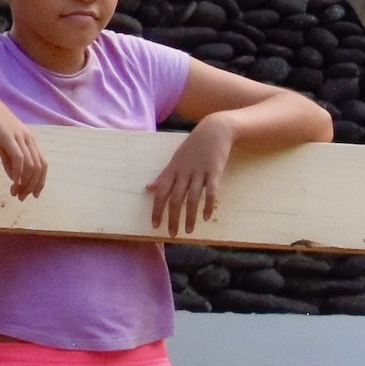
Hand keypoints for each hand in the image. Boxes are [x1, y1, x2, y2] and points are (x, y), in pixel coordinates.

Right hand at [0, 92, 46, 198]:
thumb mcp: (2, 145)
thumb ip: (9, 161)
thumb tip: (14, 178)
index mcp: (30, 141)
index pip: (42, 164)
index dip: (40, 181)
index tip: (32, 194)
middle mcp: (29, 139)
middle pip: (39, 167)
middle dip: (32, 185)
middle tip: (22, 198)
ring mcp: (20, 137)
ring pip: (30, 165)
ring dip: (24, 182)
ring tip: (15, 193)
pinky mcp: (10, 137)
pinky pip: (19, 158)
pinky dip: (19, 172)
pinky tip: (14, 182)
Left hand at [148, 116, 232, 236]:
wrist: (214, 130)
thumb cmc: (192, 147)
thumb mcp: (175, 160)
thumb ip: (163, 176)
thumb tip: (149, 188)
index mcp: (172, 170)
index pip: (161, 194)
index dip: (156, 210)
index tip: (154, 225)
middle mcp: (184, 173)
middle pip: (175, 199)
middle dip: (172, 218)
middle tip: (171, 235)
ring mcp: (200, 172)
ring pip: (192, 198)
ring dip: (189, 216)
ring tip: (188, 231)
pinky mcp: (215, 171)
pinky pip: (212, 191)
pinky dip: (209, 205)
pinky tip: (207, 217)